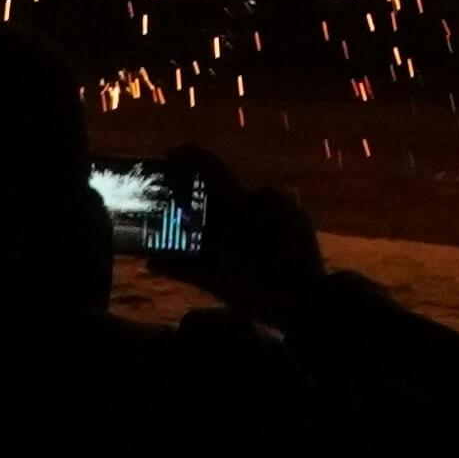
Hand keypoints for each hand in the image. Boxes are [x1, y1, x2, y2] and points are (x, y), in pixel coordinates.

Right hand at [141, 148, 327, 315]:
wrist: (308, 301)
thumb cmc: (256, 289)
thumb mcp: (214, 281)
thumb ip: (180, 268)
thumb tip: (150, 262)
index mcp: (238, 202)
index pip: (207, 164)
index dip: (187, 155)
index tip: (172, 158)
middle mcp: (263, 193)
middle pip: (229, 185)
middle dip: (212, 197)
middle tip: (199, 213)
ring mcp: (286, 202)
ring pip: (252, 199)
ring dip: (238, 212)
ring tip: (231, 236)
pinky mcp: (301, 215)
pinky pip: (274, 209)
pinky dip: (261, 219)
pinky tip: (256, 242)